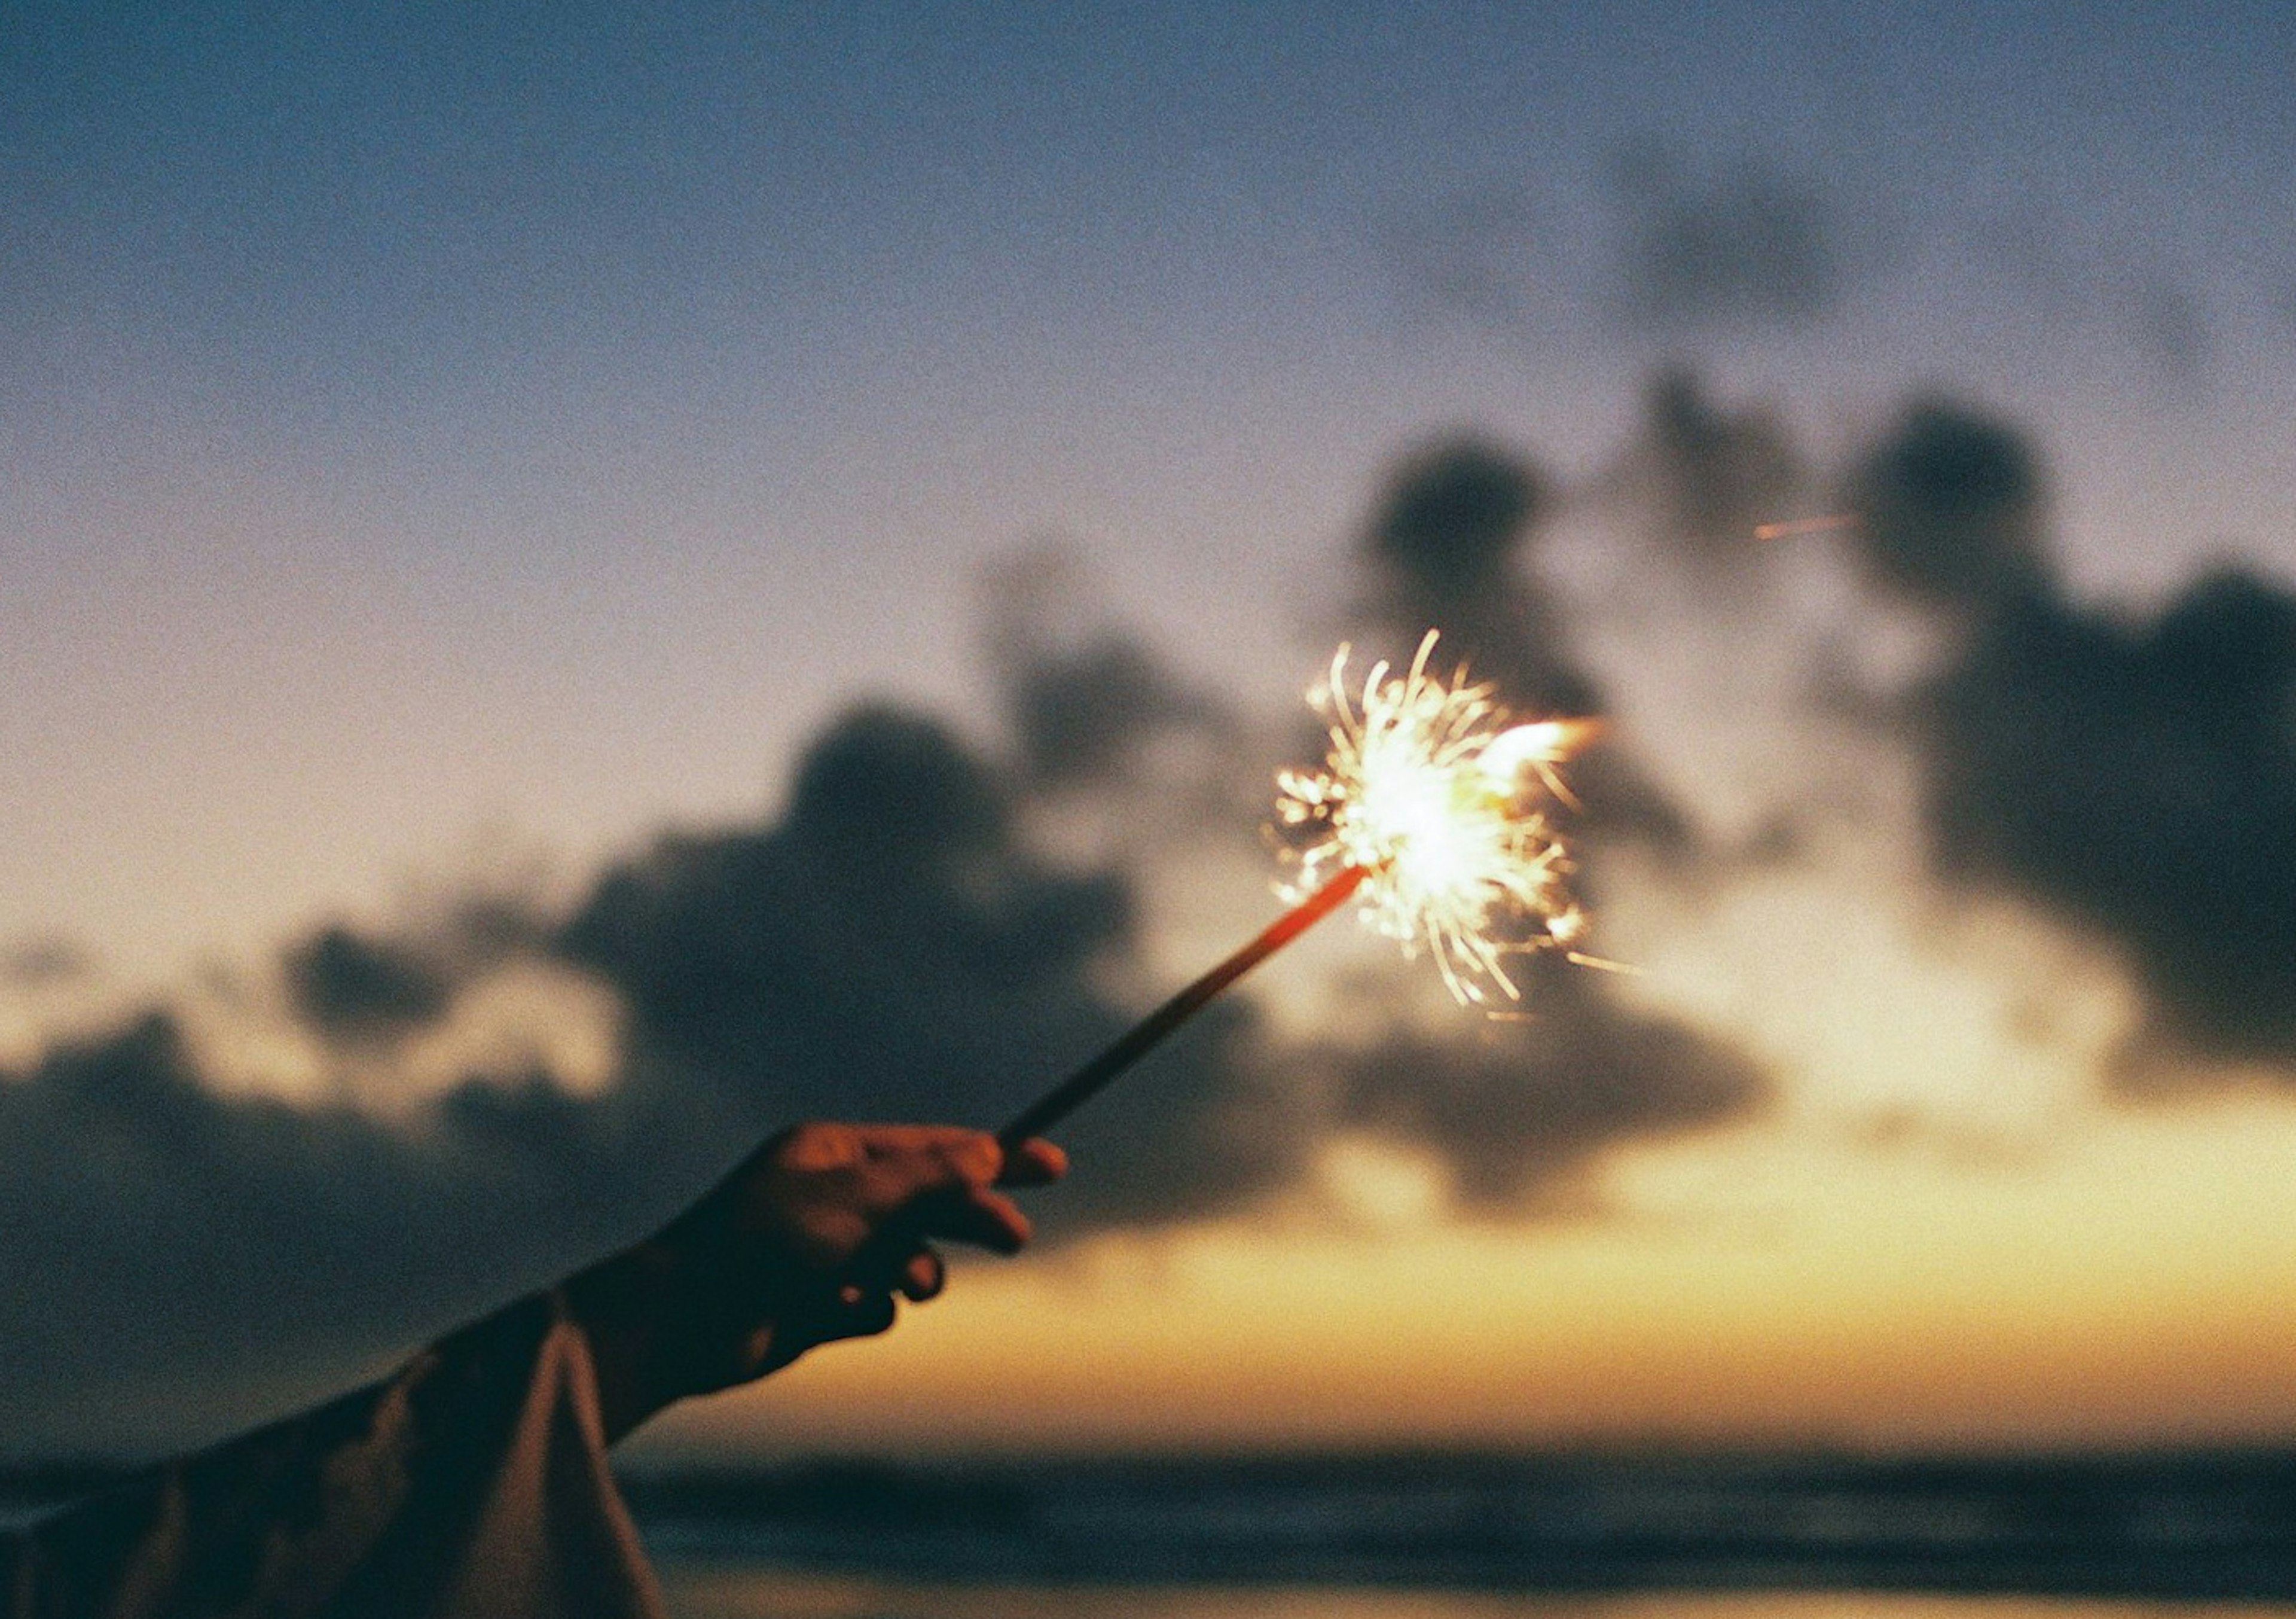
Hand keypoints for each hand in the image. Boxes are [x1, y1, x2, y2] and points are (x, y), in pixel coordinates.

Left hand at [567, 1123, 1064, 1439]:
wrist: (684, 1323)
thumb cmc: (760, 1242)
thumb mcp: (856, 1199)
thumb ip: (928, 1179)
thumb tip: (988, 1154)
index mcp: (833, 1152)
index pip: (932, 1148)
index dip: (993, 1156)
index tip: (1051, 1163)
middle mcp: (832, 1196)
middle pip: (930, 1203)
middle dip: (969, 1219)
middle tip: (1013, 1239)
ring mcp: (826, 1252)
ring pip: (908, 1262)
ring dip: (911, 1275)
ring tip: (899, 1287)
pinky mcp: (818, 1305)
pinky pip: (874, 1307)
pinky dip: (862, 1311)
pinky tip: (827, 1314)